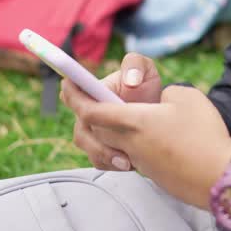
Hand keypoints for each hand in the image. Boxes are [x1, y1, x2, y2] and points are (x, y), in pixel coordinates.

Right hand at [62, 54, 163, 171]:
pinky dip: (112, 164)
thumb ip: (135, 65)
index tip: (85, 110)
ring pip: (89, 148)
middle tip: (117, 145)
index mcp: (92, 91)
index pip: (72, 94)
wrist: (158, 112)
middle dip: (96, 140)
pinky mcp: (101, 149)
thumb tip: (130, 81)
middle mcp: (87, 113)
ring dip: (106, 155)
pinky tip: (128, 164)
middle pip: (81, 129)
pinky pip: (99, 160)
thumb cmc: (145, 87)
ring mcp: (93, 133)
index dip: (72, 99)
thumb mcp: (144, 69)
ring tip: (126, 161)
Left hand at [63, 83, 230, 209]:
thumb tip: (157, 103)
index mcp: (133, 121)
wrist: (219, 176)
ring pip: (103, 149)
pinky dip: (119, 150)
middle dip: (83, 114)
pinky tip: (134, 144)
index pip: (90, 109)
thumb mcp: (185, 96)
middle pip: (90, 130)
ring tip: (109, 123)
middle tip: (83, 98)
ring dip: (99, 136)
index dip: (75, 95)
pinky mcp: (150, 174)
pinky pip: (123, 159)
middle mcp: (128, 143)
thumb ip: (163, 93)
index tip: (66, 83)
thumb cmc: (204, 134)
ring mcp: (137, 162)